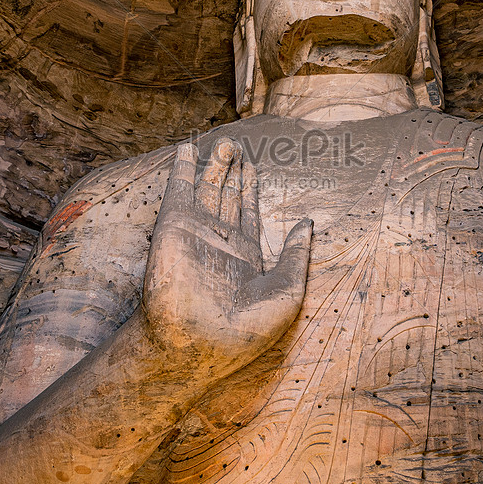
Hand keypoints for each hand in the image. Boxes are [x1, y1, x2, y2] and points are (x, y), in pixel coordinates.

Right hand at [142, 138, 312, 380]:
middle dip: (233, 172)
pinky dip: (183, 168)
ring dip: (215, 165)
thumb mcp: (288, 289)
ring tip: (224, 141)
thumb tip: (307, 223)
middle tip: (238, 146)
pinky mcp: (174, 225)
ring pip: (207, 189)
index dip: (250, 190)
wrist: (199, 341)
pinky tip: (187, 149)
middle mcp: (218, 242)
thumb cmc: (245, 328)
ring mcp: (195, 232)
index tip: (253, 168)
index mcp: (243, 258)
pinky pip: (179, 189)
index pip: (247, 215)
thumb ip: (296, 253)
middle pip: (227, 197)